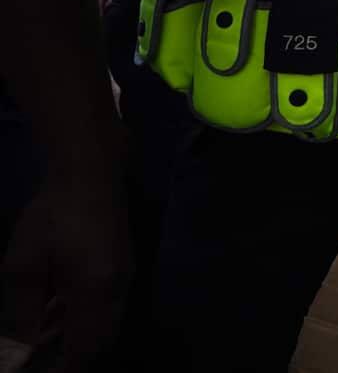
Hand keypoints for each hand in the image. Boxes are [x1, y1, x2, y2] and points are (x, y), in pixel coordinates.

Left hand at [0, 173, 131, 370]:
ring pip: (107, 332)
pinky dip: (86, 329)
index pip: (83, 352)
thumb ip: (21, 311)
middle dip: (71, 364)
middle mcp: (120, 292)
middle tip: (40, 365)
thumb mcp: (23, 263)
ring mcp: (127, 282)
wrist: (90, 174)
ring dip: (79, 347)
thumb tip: (20, 352)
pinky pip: (109, 315)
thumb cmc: (53, 214)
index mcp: (96, 292)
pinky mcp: (126, 272)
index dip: (61, 372)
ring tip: (45, 348)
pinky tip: (60, 321)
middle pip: (101, 346)